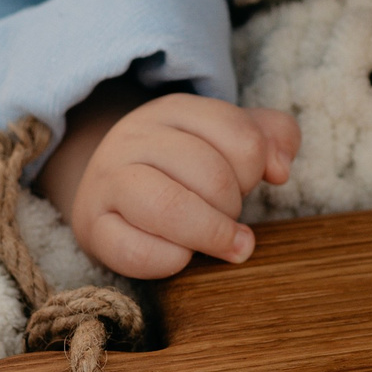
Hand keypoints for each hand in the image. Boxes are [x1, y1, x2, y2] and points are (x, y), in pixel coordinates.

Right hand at [42, 93, 298, 278]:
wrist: (108, 192)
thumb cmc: (181, 169)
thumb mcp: (227, 139)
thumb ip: (271, 137)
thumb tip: (280, 169)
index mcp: (174, 111)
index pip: (240, 137)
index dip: (255, 170)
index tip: (247, 184)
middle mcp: (135, 138)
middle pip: (211, 175)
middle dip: (232, 207)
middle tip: (228, 217)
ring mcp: (108, 181)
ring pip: (170, 208)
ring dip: (210, 234)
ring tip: (220, 243)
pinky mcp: (92, 227)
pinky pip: (137, 251)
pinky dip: (172, 261)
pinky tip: (182, 256)